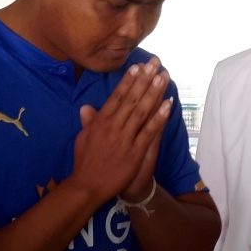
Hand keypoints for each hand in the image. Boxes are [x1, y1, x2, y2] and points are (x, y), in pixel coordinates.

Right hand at [73, 58, 171, 202]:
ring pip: (142, 111)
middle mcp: (113, 126)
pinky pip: (149, 131)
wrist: (89, 186)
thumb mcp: (83, 139)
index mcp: (100, 121)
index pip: (117, 96)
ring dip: (154, 92)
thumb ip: (88, 122)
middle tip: (155, 64)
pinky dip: (159, 117)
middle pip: (132, 99)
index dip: (129, 81)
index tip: (138, 67)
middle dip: (144, 80)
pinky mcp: (135, 152)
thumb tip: (87, 107)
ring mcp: (125, 138)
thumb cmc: (85, 163)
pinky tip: (168, 104)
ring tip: (163, 77)